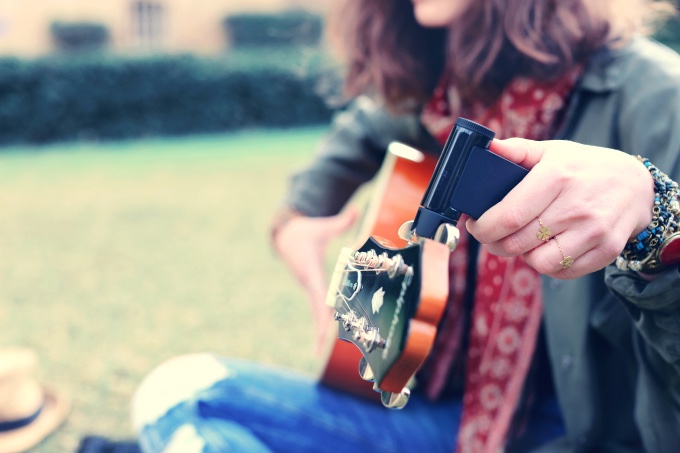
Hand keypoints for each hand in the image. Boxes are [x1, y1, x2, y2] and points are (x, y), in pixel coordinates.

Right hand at [274, 207, 358, 352]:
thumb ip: (341, 221)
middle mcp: (309, 283)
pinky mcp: (311, 288)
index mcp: (311, 272)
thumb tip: (357, 209)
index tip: (324, 328)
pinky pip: (318, 307)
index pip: (319, 295)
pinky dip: (322, 321)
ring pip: (317, 312)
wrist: (285, 236)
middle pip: (317, 310)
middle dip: (319, 331)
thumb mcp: (322, 226)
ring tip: (320, 351)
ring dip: (320, 330)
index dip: (322, 312)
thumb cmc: (305, 232)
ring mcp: (309, 287)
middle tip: (319, 352)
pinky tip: (326, 336)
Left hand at [466, 138, 654, 278]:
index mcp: (556, 177)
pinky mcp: (606, 250)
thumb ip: (517, 150)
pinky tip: (546, 247)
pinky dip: (548, 265)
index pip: (508, 216)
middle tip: (492, 235)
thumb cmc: (583, 167)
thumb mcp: (552, 151)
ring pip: (539, 262)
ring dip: (523, 255)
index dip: (483, 228)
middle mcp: (575, 206)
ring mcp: (594, 231)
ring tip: (523, 240)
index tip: (475, 225)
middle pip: (517, 243)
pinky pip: (562, 271)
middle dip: (494, 243)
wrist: (636, 185)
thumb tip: (486, 147)